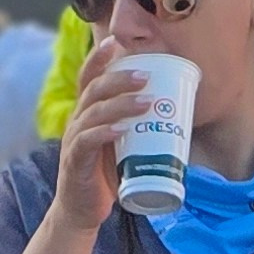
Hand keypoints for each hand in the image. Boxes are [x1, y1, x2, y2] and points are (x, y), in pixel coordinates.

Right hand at [51, 44, 155, 238]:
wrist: (82, 211)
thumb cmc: (105, 176)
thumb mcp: (122, 146)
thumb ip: (140, 129)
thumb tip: (179, 118)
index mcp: (87, 113)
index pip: (89, 78)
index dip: (98, 59)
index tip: (115, 42)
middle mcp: (77, 121)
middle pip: (94, 90)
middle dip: (120, 78)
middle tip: (146, 75)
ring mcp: (74, 140)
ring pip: (93, 113)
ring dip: (120, 104)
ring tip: (146, 101)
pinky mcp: (75, 162)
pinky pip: (87, 141)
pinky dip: (104, 133)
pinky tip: (120, 130)